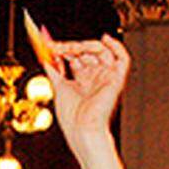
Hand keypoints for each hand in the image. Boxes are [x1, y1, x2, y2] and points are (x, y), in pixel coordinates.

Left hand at [38, 33, 129, 147]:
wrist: (82, 129)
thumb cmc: (72, 118)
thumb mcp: (58, 88)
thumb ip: (54, 71)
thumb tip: (47, 58)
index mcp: (83, 82)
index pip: (76, 58)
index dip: (64, 50)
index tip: (51, 45)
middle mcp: (95, 78)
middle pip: (87, 53)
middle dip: (71, 47)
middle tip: (57, 46)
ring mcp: (106, 77)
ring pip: (101, 51)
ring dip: (85, 45)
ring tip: (70, 48)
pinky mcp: (116, 79)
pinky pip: (122, 58)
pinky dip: (116, 46)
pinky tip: (105, 39)